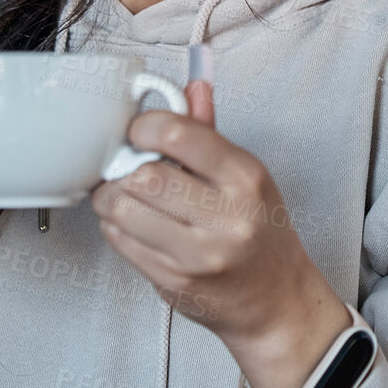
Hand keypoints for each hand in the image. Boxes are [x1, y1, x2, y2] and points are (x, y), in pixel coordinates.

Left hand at [90, 76, 350, 387]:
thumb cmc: (261, 233)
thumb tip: (192, 84)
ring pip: (124, 210)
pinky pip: (122, 243)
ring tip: (122, 192)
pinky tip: (129, 221)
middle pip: (145, 175)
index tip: (138, 132)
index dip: (143, 126)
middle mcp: (227, 217)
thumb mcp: (248, 176)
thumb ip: (210, 132)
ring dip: (110, 197)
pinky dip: (115, 226)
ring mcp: (199, 255)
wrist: (277, 302)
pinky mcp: (175, 283)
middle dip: (122, 166)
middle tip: (124, 164)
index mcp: (245, 178)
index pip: (177, 134)